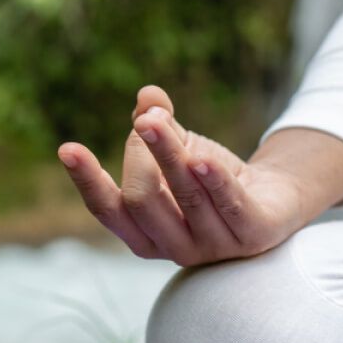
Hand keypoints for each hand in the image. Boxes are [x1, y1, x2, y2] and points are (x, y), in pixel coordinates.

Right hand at [58, 86, 326, 266]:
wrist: (274, 199)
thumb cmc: (212, 177)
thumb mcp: (180, 149)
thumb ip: (160, 126)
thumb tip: (147, 94)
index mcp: (144, 234)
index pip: (108, 211)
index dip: (87, 180)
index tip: (68, 148)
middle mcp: (175, 248)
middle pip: (142, 201)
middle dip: (140, 155)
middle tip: (147, 121)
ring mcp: (214, 246)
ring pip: (185, 197)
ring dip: (168, 155)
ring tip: (154, 118)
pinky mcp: (252, 236)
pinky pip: (229, 206)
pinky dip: (214, 180)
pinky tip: (201, 157)